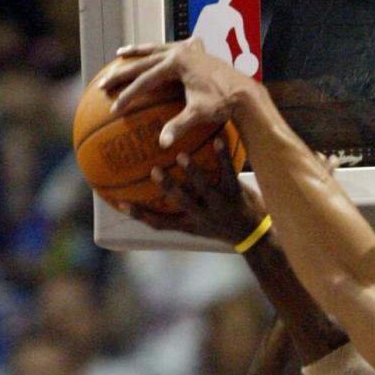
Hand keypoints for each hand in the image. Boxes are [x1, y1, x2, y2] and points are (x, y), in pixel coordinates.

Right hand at [100, 38, 249, 146]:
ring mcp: (187, 50)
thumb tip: (162, 144)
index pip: (145, 81)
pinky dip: (159, 51)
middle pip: (143, 62)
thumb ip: (179, 126)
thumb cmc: (223, 104)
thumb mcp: (199, 114)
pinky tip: (153, 52)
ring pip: (155, 49)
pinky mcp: (196, 52)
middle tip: (103, 84)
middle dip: (122, 74)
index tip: (115, 108)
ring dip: (137, 53)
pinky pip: (171, 49)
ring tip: (120, 55)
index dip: (129, 96)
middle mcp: (179, 51)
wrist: (245, 92)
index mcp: (176, 63)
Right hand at [120, 140, 265, 244]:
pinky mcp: (237, 192)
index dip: (141, 215)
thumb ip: (172, 212)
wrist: (254, 235)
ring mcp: (222, 204)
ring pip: (206, 188)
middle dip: (169, 189)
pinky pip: (229, 172)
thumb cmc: (217, 226)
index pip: (161, 223)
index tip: (119, 202)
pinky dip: (223, 157)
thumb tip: (146, 196)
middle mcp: (204, 215)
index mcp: (190, 223)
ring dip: (194, 172)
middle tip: (154, 171)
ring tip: (182, 154)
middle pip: (183, 203)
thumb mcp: (194, 225)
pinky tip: (218, 140)